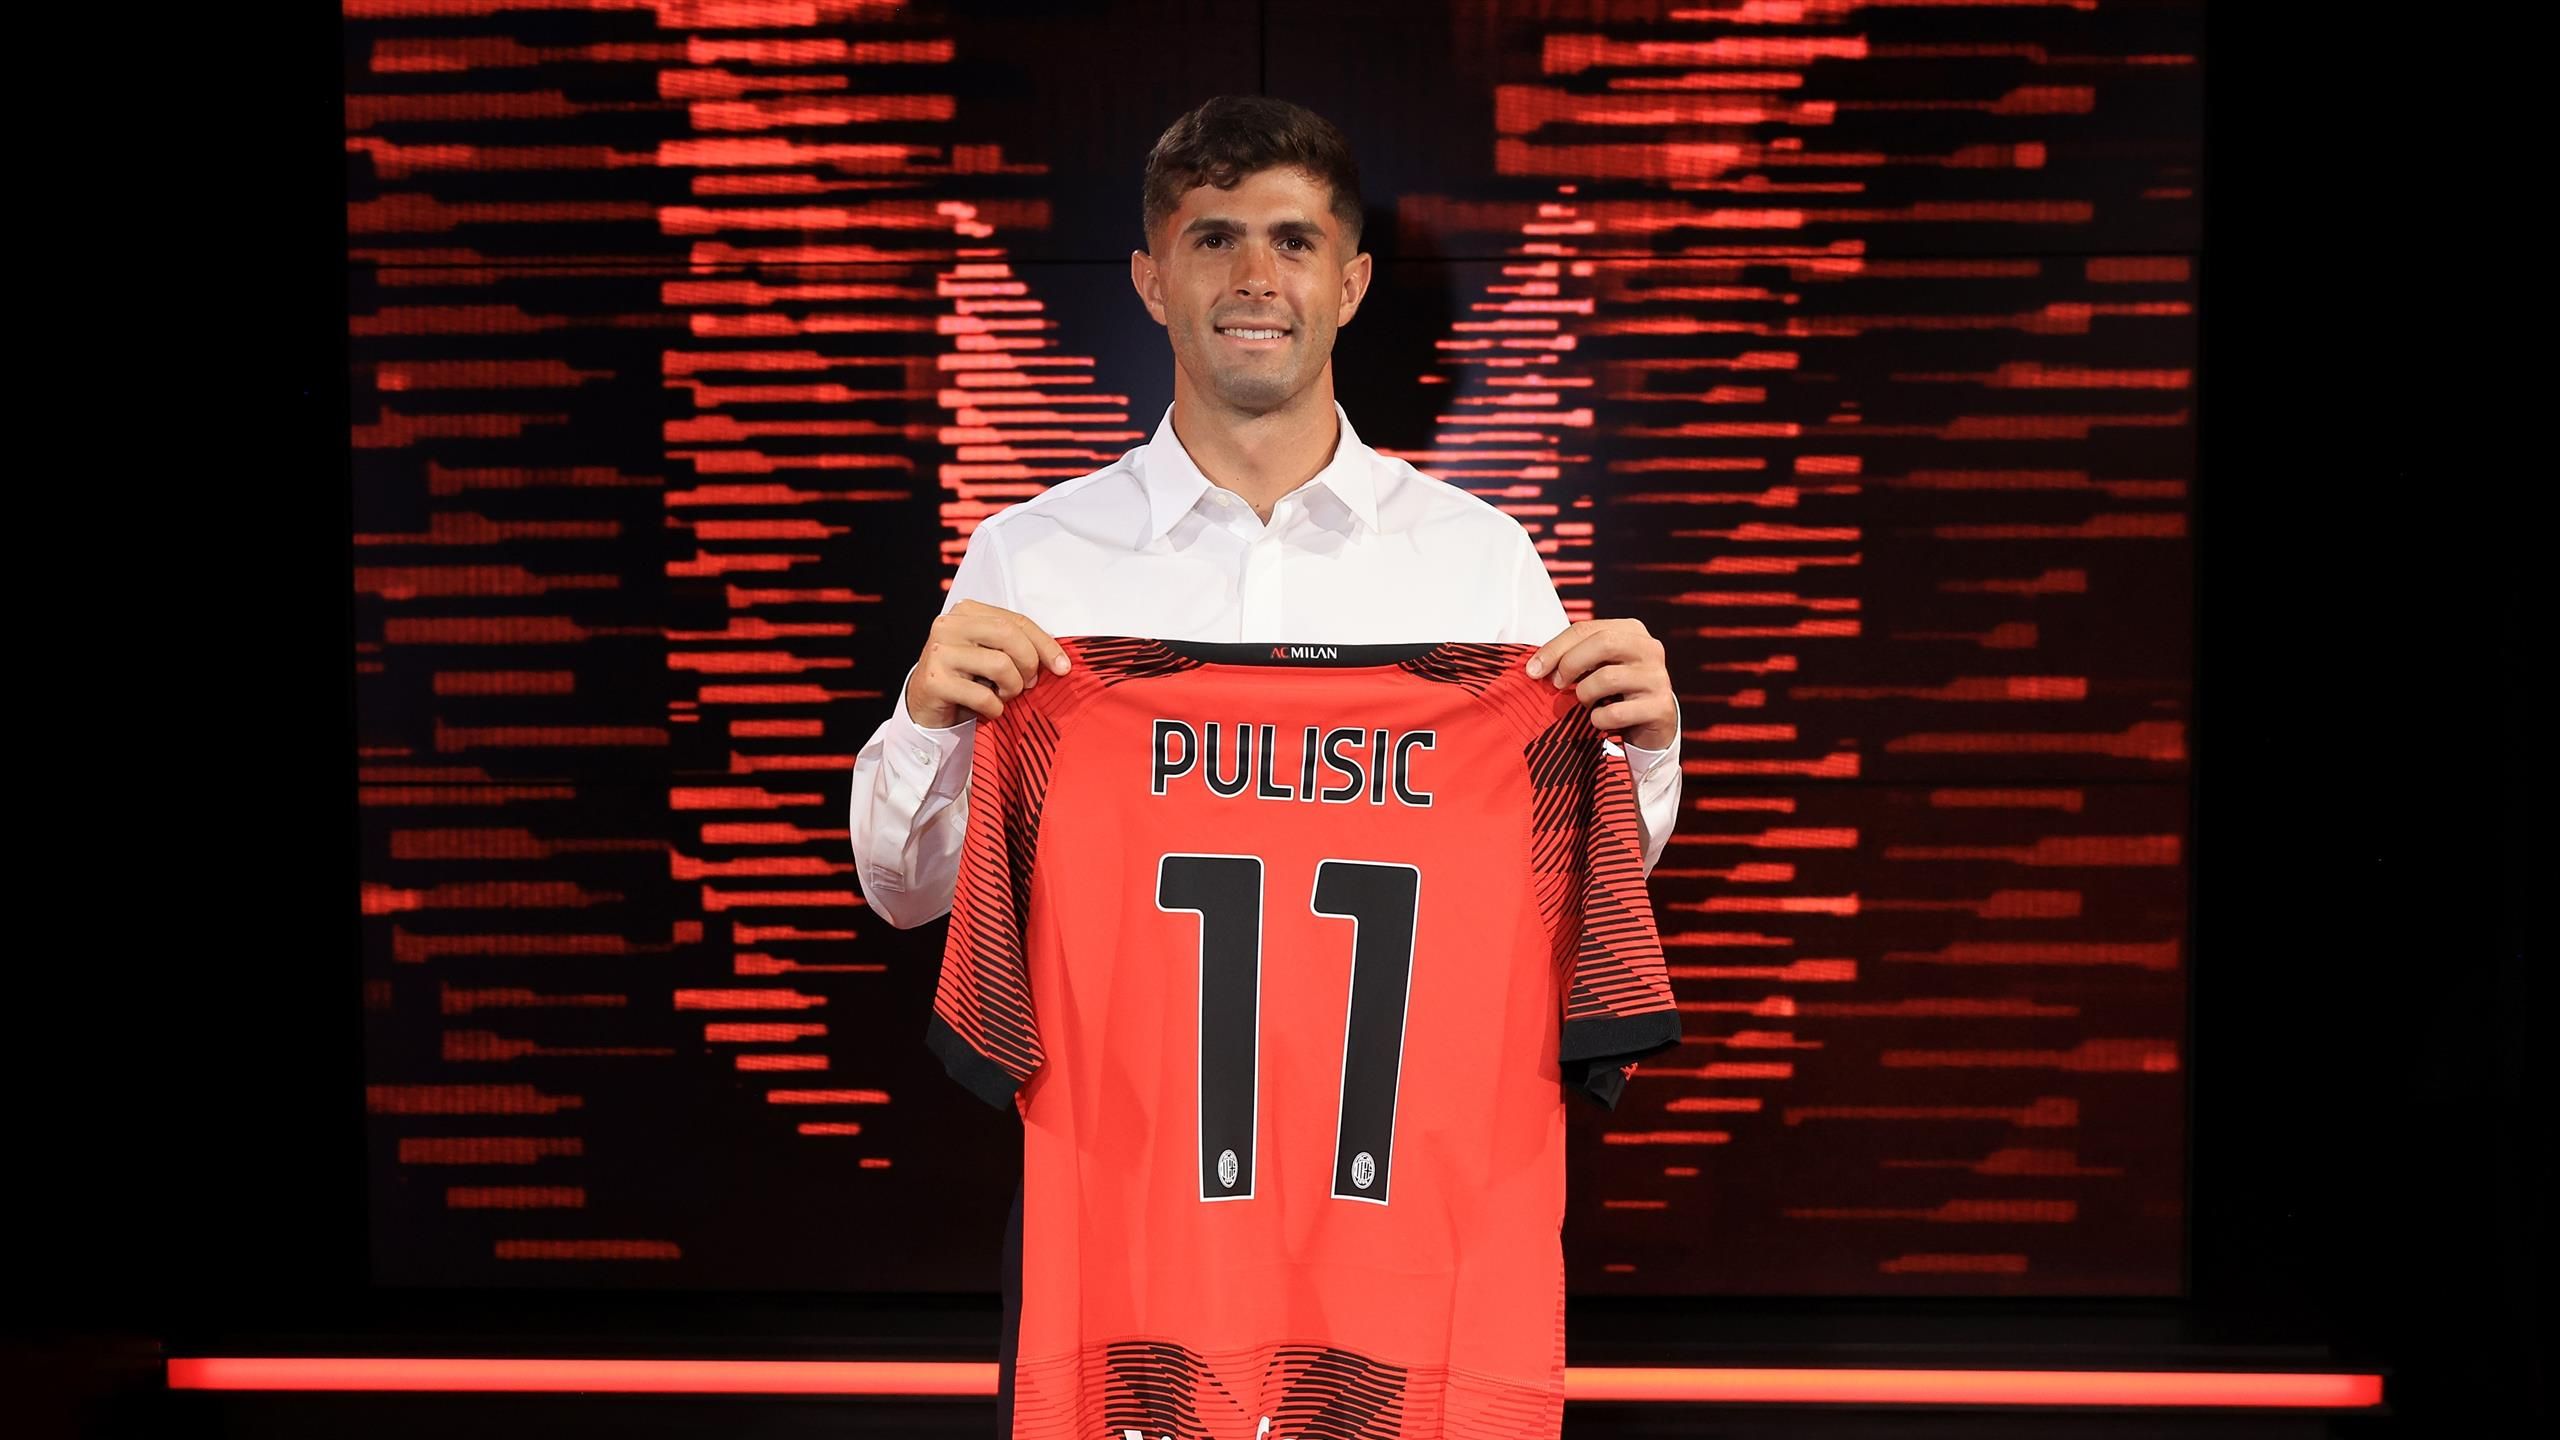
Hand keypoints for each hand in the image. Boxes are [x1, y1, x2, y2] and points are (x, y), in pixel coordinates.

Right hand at [905, 599, 1069, 727]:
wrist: (925, 705)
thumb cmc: (966, 678)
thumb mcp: (990, 653)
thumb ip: (1016, 645)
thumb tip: (1057, 660)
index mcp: (966, 611)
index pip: (1016, 620)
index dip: (1045, 644)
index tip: (1063, 667)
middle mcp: (949, 625)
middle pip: (1009, 635)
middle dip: (1029, 663)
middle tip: (1028, 684)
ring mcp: (939, 652)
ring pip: (1000, 665)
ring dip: (1012, 688)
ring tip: (1004, 695)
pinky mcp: (935, 681)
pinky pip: (983, 696)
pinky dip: (995, 708)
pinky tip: (989, 709)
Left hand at [1524, 619, 1677, 750]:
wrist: (1650, 724)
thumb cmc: (1615, 690)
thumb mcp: (1597, 666)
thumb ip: (1573, 657)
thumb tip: (1534, 667)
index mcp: (1631, 631)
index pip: (1586, 629)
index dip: (1554, 648)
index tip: (1533, 669)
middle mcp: (1649, 649)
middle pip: (1603, 643)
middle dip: (1570, 664)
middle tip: (1556, 684)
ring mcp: (1658, 677)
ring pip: (1608, 678)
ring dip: (1584, 694)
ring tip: (1584, 702)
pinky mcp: (1661, 707)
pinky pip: (1615, 712)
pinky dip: (1598, 719)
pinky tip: (1599, 719)